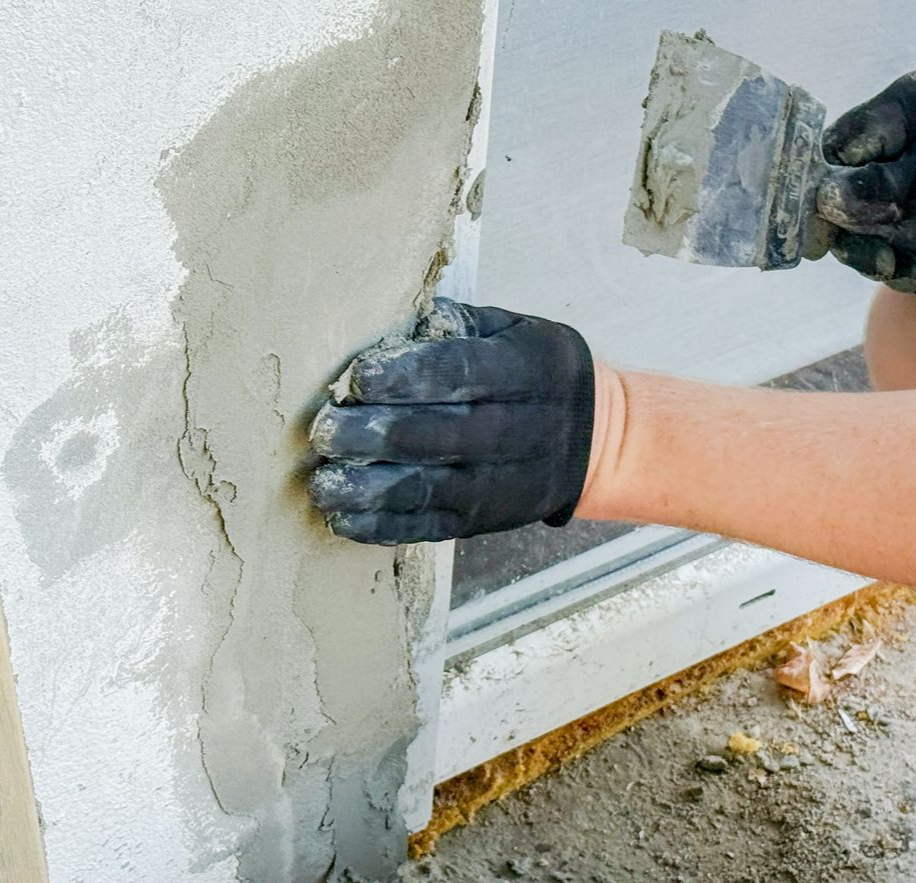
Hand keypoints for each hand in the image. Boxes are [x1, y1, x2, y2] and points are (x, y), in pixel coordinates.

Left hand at [308, 298, 594, 544]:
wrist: (592, 440)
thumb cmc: (535, 374)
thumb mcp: (513, 329)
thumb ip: (459, 323)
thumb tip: (410, 323)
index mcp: (522, 373)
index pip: (459, 374)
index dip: (406, 377)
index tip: (359, 378)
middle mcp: (514, 432)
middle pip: (437, 436)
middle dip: (374, 436)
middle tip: (325, 431)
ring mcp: (497, 485)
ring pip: (428, 489)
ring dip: (368, 489)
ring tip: (323, 483)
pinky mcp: (480, 522)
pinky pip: (428, 528)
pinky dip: (382, 527)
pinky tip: (343, 518)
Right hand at [816, 70, 915, 296]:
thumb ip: (877, 188)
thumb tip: (823, 201)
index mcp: (902, 111)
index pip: (836, 148)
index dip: (823, 187)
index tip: (826, 219)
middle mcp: (902, 148)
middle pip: (844, 198)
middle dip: (855, 235)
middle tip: (877, 257)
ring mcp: (912, 192)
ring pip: (867, 233)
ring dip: (878, 260)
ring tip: (903, 269)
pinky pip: (897, 254)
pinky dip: (906, 273)